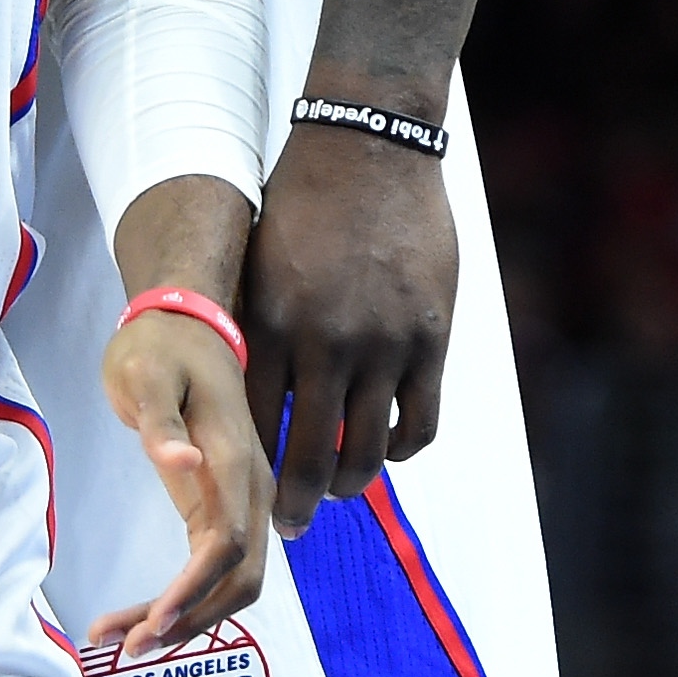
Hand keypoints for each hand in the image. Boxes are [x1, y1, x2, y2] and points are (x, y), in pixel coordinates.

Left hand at [88, 312, 269, 657]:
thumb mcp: (146, 373)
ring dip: (184, 620)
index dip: (194, 590)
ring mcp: (241, 503)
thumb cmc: (159, 347)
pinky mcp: (222, 508)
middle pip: (239, 582)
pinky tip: (138, 615)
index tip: (153, 622)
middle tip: (127, 648)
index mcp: (235, 460)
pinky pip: (212, 568)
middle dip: (189, 622)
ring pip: (230, 585)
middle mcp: (250, 491)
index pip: (228, 544)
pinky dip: (181, 599)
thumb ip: (161, 420)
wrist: (186, 325)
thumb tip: (184, 462)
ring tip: (121, 641)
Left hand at [244, 119, 457, 536]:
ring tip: (340, 489)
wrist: (366, 149)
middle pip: (310, 456)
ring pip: (369, 452)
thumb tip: (249, 399)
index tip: (247, 494)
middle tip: (292, 527)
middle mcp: (324, 343)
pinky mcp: (430, 339)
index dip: (251, 471)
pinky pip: (420, 423)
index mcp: (271, 324)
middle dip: (297, 506)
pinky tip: (389, 447)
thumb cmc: (302, 203)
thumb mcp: (259, 265)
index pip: (256, 425)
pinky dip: (403, 449)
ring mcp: (382, 345)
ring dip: (351, 484)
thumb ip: (259, 331)